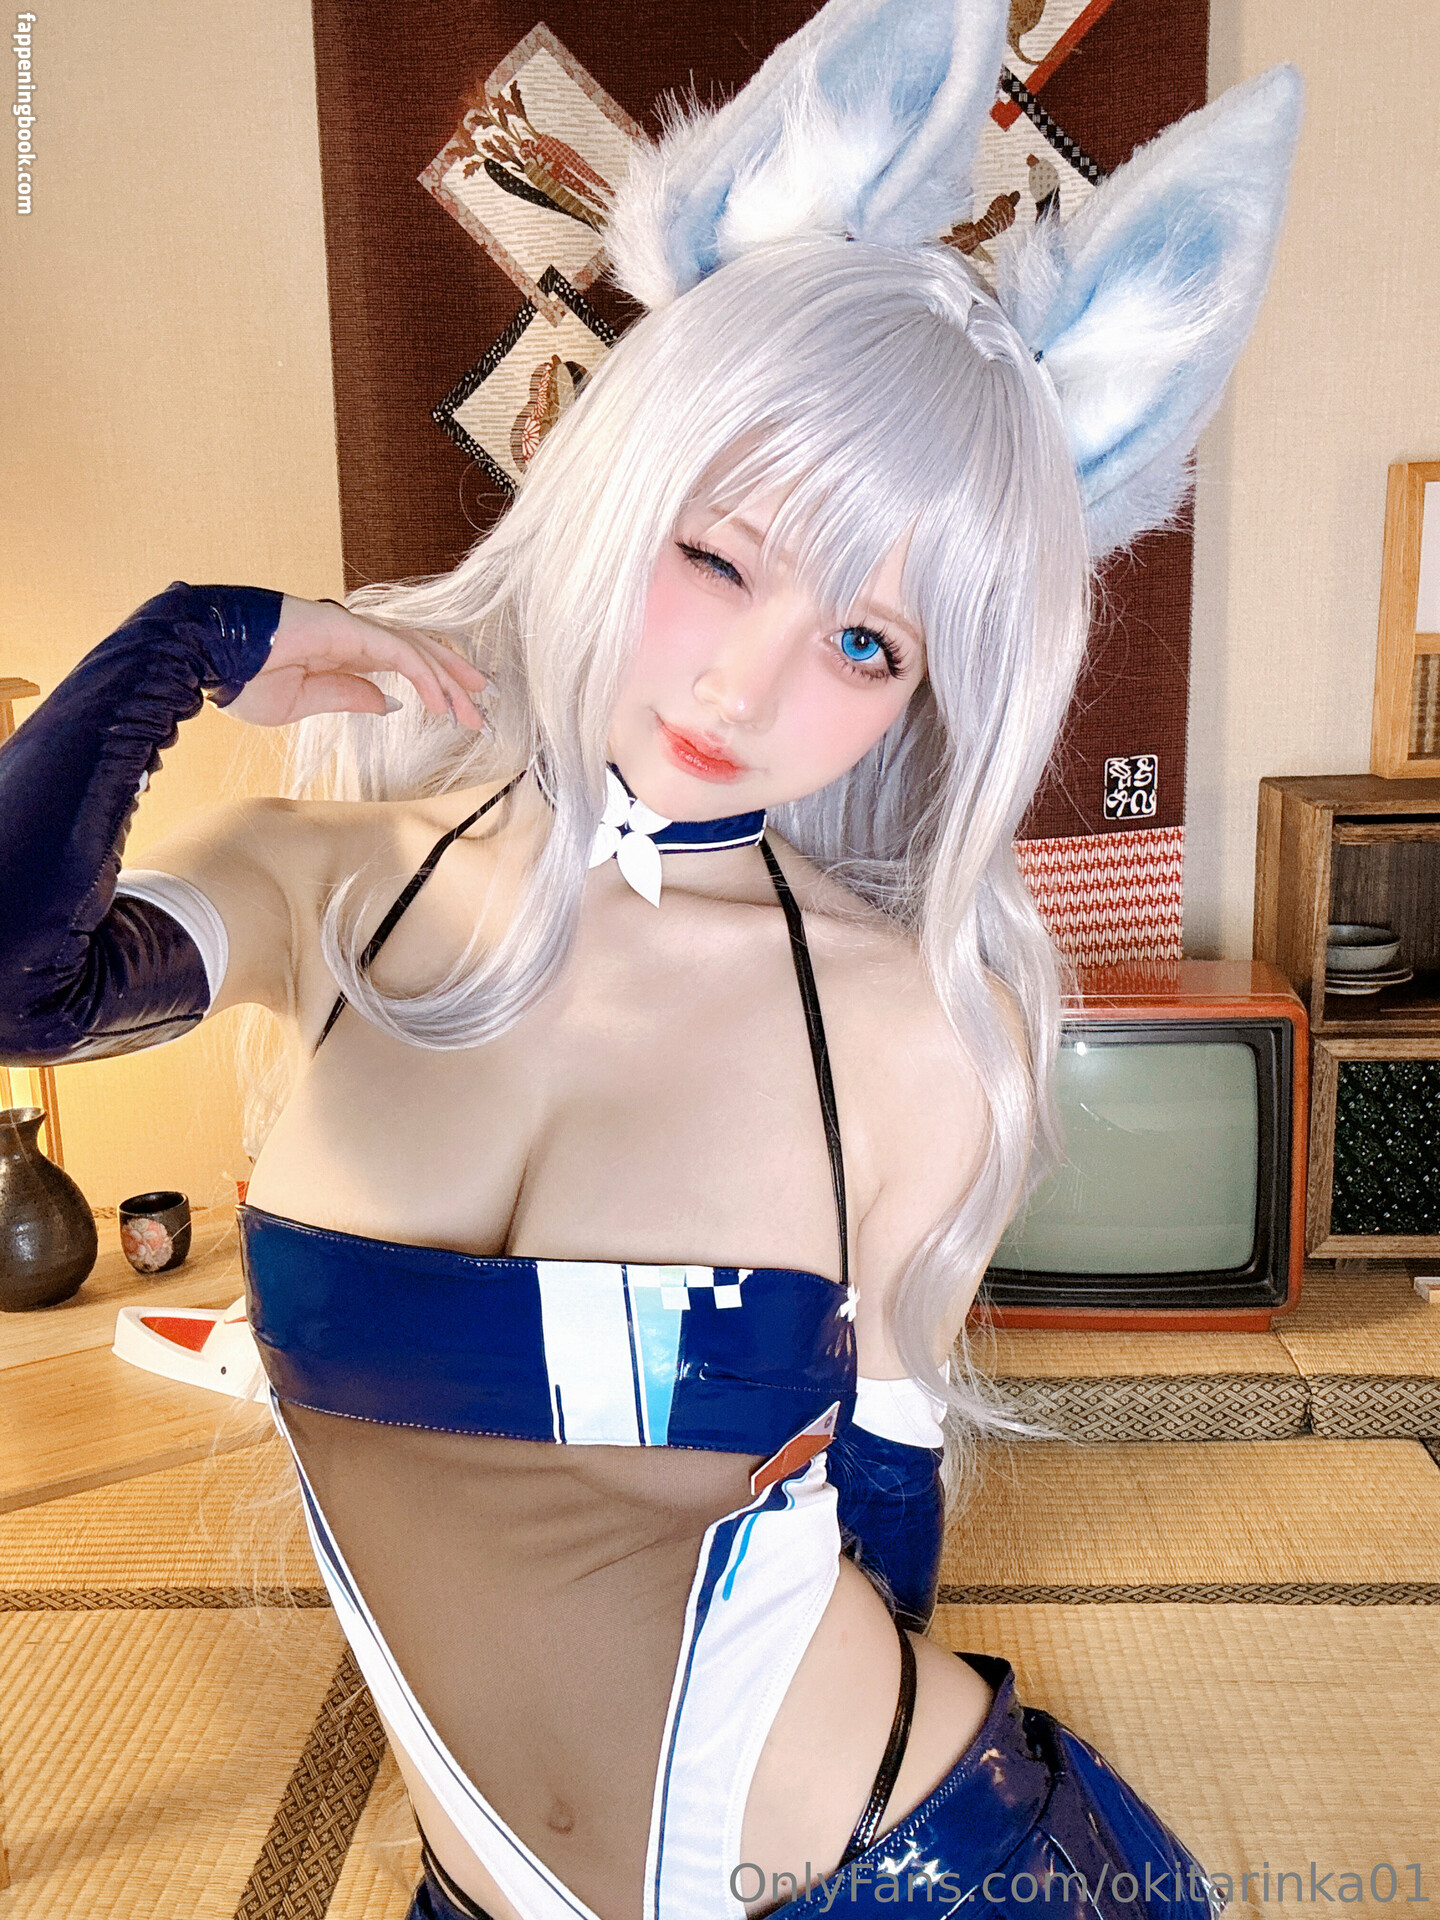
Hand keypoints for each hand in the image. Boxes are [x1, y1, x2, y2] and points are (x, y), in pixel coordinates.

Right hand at [219, 595, 488, 729]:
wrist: (206, 656)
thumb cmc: (239, 678)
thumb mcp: (304, 702)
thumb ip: (349, 696)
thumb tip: (389, 702)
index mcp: (342, 652)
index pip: (402, 663)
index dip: (433, 685)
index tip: (456, 713)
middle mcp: (353, 636)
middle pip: (419, 652)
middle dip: (454, 680)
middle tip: (481, 707)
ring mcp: (352, 629)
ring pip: (417, 649)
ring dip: (450, 678)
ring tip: (475, 705)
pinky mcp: (348, 629)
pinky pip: (399, 652)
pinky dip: (425, 675)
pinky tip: (443, 701)